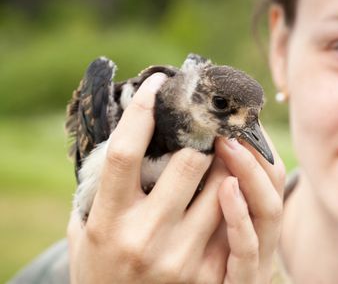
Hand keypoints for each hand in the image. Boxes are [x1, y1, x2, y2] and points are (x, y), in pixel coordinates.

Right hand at [67, 73, 285, 283]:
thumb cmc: (102, 268)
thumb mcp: (87, 229)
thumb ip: (100, 188)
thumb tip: (123, 133)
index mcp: (108, 221)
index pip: (125, 154)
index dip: (142, 112)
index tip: (156, 85)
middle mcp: (144, 238)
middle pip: (188, 164)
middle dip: (201, 139)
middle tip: (207, 122)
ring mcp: (179, 258)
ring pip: (223, 187)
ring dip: (227, 162)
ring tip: (227, 147)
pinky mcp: (206, 275)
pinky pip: (235, 221)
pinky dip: (238, 195)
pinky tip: (237, 180)